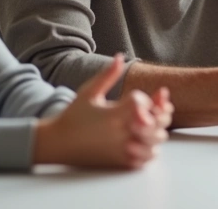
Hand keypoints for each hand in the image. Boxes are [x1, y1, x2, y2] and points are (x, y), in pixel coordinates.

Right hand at [34, 54, 170, 168]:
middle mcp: (120, 133)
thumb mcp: (88, 92)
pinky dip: (150, 149)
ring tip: (148, 125)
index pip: (142, 103)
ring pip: (155, 141)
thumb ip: (108, 75)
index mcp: (113, 114)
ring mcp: (122, 149)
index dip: (146, 99)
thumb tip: (120, 56)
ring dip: (156, 131)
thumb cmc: (73, 115)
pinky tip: (143, 140)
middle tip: (152, 111)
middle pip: (156, 123)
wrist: (57, 143)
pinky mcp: (120, 162)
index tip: (138, 99)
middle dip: (159, 114)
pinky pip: (146, 158)